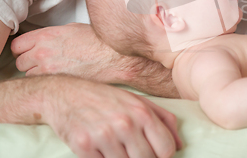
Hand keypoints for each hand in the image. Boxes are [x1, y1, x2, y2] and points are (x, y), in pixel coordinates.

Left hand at [11, 23, 124, 80]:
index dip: (23, 49)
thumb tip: (45, 40)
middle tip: (42, 63)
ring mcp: (48, 67)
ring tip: (54, 70)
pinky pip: (41, 83)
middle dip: (29, 62)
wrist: (113, 57)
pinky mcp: (56, 80)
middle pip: (20, 61)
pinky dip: (47, 81)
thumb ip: (52, 35)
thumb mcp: (73, 29)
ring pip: (28, 74)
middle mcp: (42, 51)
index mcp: (46, 35)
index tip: (28, 52)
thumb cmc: (98, 42)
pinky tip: (60, 77)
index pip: (17, 45)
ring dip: (37, 73)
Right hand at [44, 76, 181, 157]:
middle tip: (133, 151)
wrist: (66, 94)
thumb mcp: (139, 101)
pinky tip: (102, 151)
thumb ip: (164, 121)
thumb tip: (180, 145)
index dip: (163, 156)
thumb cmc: (107, 98)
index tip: (154, 153)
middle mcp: (125, 123)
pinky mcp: (83, 146)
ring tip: (116, 148)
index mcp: (142, 112)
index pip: (166, 149)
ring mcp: (104, 135)